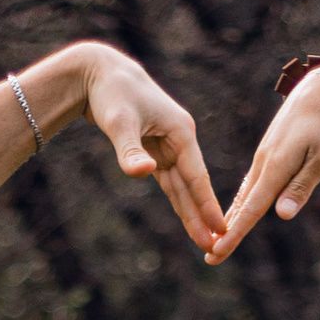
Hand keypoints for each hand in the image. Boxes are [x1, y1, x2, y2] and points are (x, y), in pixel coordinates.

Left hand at [80, 51, 225, 255]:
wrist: (99, 73)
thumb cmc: (111, 93)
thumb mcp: (120, 122)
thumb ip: (130, 151)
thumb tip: (144, 173)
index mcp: (181, 132)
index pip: (196, 176)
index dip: (207, 204)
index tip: (220, 228)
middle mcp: (180, 140)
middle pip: (193, 185)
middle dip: (202, 216)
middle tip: (214, 246)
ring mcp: (169, 145)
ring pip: (182, 186)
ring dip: (192, 212)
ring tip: (204, 239)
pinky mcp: (155, 149)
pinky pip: (170, 180)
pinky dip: (178, 199)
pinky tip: (187, 217)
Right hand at [205, 74, 319, 262]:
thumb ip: (301, 186)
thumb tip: (281, 214)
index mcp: (276, 166)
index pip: (252, 208)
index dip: (235, 234)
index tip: (217, 253)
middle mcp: (263, 162)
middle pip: (243, 206)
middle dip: (227, 233)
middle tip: (210, 260)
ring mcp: (263, 157)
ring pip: (244, 195)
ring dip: (230, 220)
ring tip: (217, 243)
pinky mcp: (267, 154)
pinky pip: (251, 184)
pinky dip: (241, 202)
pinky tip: (234, 212)